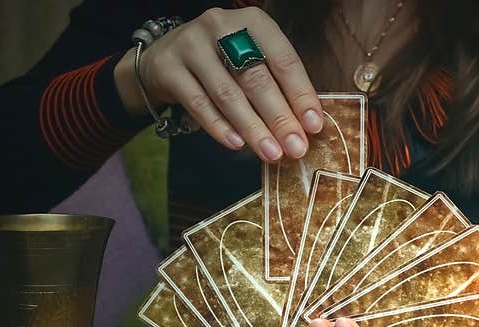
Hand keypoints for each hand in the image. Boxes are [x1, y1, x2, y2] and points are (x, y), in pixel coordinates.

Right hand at [114, 6, 323, 160]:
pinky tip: (237, 145)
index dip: (300, 95)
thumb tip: (305, 127)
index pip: (283, 60)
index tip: (314, 126)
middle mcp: (221, 26)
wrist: (164, 59)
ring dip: (253, 128)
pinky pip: (198, 104)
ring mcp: (191, 45)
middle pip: (256, 79)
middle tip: (295, 148)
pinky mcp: (168, 68)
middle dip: (279, 118)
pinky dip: (219, 127)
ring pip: (228, 94)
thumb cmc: (221, 63)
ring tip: (271, 153)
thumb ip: (276, 87)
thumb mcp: (251, 61)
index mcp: (252, 22)